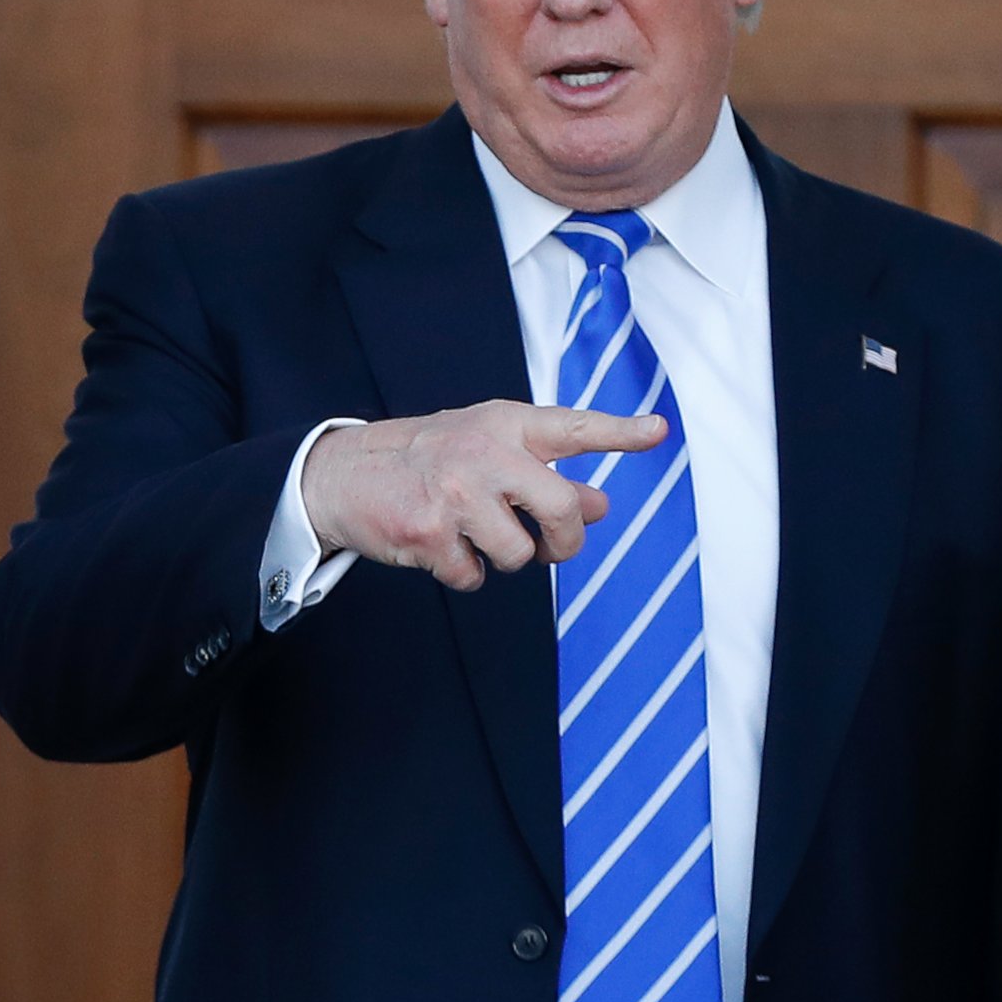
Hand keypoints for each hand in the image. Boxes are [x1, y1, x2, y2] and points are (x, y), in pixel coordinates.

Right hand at [300, 401, 665, 591]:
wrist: (342, 473)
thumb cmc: (428, 460)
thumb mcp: (489, 451)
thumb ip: (546, 474)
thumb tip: (601, 505)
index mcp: (506, 426)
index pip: (574, 428)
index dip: (621, 431)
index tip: (658, 431)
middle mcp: (486, 453)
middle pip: (563, 509)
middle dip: (565, 542)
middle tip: (553, 546)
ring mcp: (457, 493)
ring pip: (520, 554)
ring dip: (505, 558)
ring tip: (476, 535)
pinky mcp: (431, 532)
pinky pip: (475, 576)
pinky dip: (464, 573)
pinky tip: (442, 547)